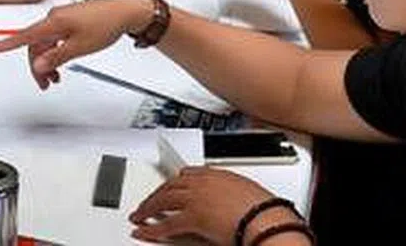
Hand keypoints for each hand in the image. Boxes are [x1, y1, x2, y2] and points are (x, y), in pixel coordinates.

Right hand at [0, 0, 152, 88]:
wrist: (125, 11)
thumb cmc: (105, 24)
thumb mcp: (80, 47)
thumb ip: (57, 57)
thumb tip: (38, 65)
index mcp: (54, 23)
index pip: (24, 36)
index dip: (6, 44)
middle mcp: (55, 18)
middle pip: (36, 45)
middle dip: (38, 65)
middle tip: (46, 83)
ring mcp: (63, 19)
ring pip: (46, 43)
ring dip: (48, 61)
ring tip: (57, 76)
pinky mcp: (71, 20)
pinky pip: (56, 38)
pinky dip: (56, 52)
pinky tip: (62, 61)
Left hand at [130, 167, 304, 243]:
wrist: (267, 220)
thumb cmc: (264, 211)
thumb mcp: (245, 193)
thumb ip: (229, 193)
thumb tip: (227, 204)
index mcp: (216, 174)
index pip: (188, 173)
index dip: (175, 181)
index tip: (169, 185)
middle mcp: (203, 182)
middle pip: (170, 185)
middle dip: (156, 194)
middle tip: (147, 202)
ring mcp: (195, 198)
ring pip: (163, 200)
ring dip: (147, 208)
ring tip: (139, 215)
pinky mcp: (191, 217)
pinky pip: (165, 224)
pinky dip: (151, 228)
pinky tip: (143, 231)